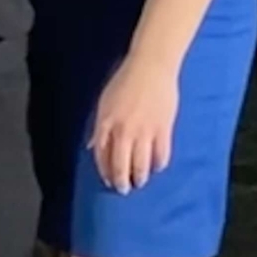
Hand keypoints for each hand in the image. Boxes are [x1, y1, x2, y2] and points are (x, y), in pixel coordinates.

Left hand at [89, 54, 177, 193]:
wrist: (150, 68)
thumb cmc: (125, 82)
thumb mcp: (104, 103)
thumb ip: (100, 127)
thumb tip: (93, 147)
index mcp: (105, 122)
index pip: (102, 155)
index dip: (104, 170)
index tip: (107, 180)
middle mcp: (123, 130)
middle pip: (120, 165)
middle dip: (121, 181)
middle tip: (123, 189)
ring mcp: (144, 132)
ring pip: (141, 164)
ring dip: (140, 177)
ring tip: (140, 182)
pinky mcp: (164, 130)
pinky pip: (161, 155)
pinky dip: (158, 164)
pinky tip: (156, 167)